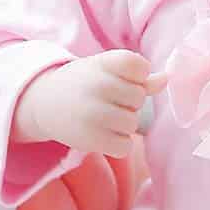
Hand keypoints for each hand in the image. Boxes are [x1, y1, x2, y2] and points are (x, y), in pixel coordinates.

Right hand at [13, 50, 166, 157]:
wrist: (43, 103)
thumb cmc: (84, 85)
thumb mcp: (106, 72)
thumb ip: (138, 77)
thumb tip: (166, 79)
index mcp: (103, 63)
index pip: (139, 66)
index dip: (137, 76)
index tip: (122, 78)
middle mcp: (98, 85)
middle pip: (138, 98)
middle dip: (128, 103)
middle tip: (107, 102)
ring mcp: (93, 112)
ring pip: (132, 123)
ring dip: (123, 125)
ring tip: (103, 119)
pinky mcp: (90, 138)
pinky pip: (124, 145)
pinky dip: (118, 143)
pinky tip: (103, 134)